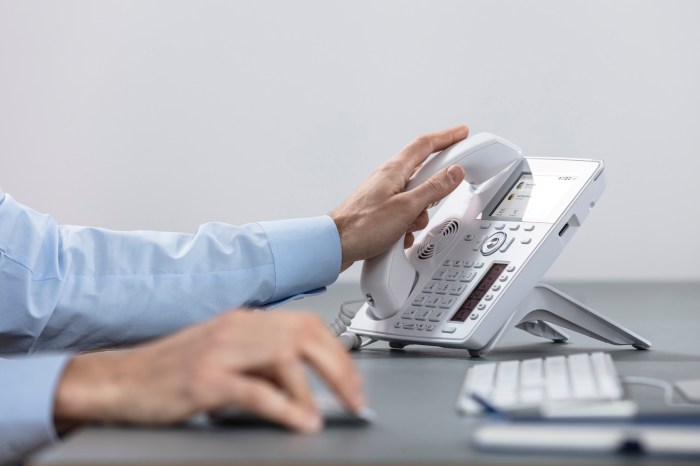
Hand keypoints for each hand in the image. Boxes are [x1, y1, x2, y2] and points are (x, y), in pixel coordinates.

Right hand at [54, 310, 363, 432]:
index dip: (337, 353)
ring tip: (325, 414)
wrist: (122, 379)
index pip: (306, 325)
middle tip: (355, 398)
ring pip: (285, 357)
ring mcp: (220, 351)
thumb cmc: (172, 370)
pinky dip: (285, 408)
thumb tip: (305, 384)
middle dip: (338, 368)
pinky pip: (256, 391)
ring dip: (314, 388)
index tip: (353, 380)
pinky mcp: (204, 379)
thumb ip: (262, 363)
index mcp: (244, 320)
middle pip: (304, 335)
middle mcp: (237, 328)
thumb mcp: (225, 357)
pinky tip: (300, 422)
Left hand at [331, 125, 467, 270]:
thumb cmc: (362, 226)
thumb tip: (453, 172)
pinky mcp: (378, 211)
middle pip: (421, 172)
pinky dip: (406, 225)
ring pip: (414, 198)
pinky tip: (399, 236)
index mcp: (394, 170)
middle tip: (439, 197)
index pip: (425, 145)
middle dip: (433, 189)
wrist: (335, 246)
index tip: (460, 133)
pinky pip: (403, 214)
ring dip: (418, 213)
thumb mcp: (407, 207)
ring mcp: (382, 195)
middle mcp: (387, 178)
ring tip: (409, 225)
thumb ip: (433, 188)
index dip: (446, 137)